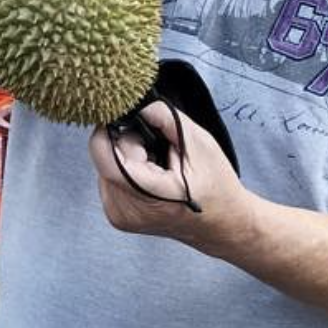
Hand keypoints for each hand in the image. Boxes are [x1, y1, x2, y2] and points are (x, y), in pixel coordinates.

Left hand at [89, 101, 253, 253]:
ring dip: (127, 157)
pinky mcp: (116, 215)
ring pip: (105, 164)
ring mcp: (119, 216)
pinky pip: (108, 177)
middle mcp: (127, 210)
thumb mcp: (199, 143)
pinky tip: (149, 175)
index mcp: (150, 195)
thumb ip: (163, 118)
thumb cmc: (216, 187)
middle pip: (104, 155)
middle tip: (158, 149)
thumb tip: (134, 103)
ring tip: (157, 165)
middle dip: (128, 143)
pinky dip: (125, 169)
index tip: (134, 120)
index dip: (114, 128)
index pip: (104, 152)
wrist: (223, 224)